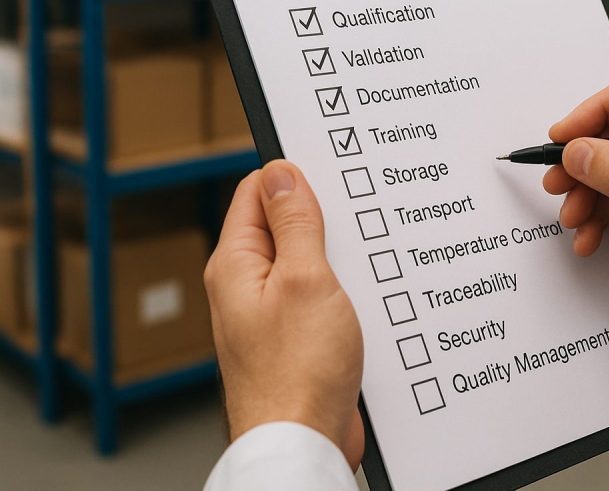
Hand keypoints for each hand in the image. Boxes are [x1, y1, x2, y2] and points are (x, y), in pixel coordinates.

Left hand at [205, 160, 364, 468]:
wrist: (304, 441)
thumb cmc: (298, 373)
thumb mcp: (305, 279)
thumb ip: (295, 223)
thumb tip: (282, 173)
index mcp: (236, 264)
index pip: (257, 192)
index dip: (294, 178)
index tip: (332, 175)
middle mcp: (247, 285)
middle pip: (283, 224)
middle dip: (322, 217)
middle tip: (354, 221)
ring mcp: (271, 312)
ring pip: (307, 260)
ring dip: (336, 257)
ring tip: (361, 261)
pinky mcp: (295, 335)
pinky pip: (318, 294)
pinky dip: (341, 288)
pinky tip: (363, 294)